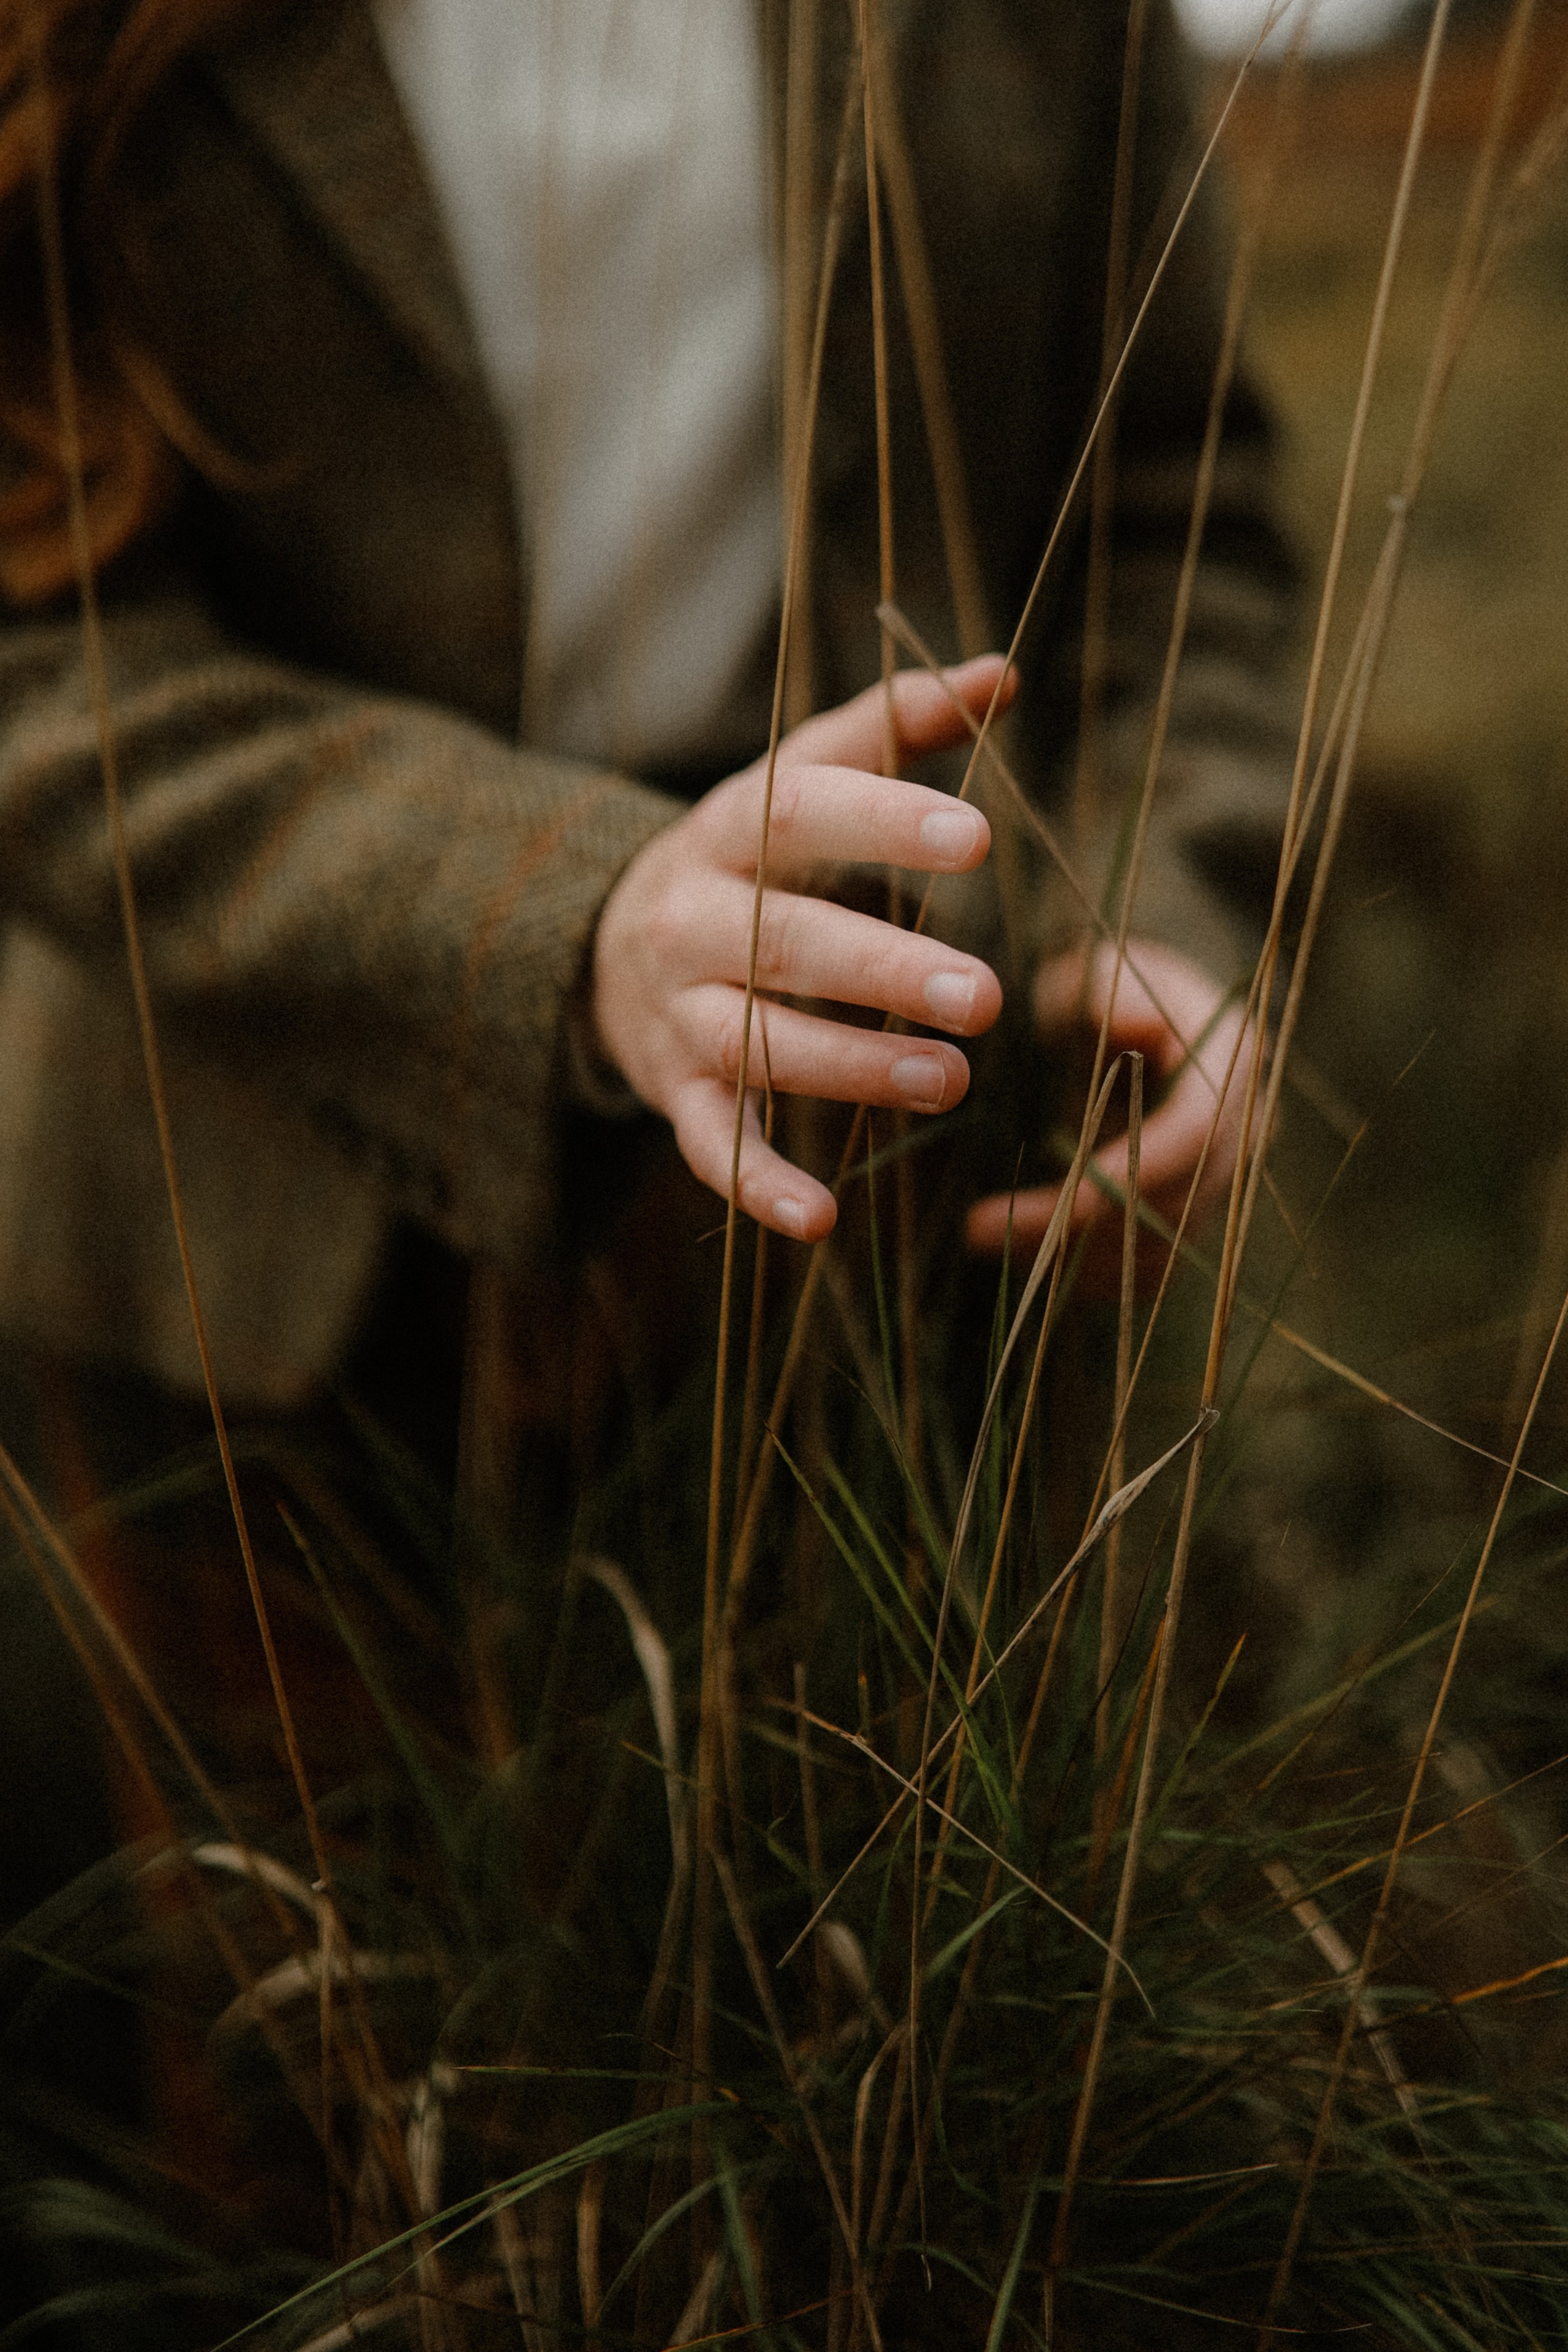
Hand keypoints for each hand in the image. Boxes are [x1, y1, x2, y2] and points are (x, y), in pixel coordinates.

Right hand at [592, 659, 1011, 1240]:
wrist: (608, 942)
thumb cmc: (749, 857)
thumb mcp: (800, 780)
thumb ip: (899, 725)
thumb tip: (1003, 670)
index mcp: (730, 829)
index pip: (804, 812)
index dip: (885, 822)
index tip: (978, 838)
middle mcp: (693, 919)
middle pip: (787, 944)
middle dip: (883, 972)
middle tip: (986, 997)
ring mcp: (678, 1013)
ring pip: (758, 1046)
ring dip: (852, 1071)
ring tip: (952, 1081)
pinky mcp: (674, 1093)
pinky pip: (709, 1145)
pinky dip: (759, 1185)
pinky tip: (822, 1218)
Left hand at [964, 938, 1252, 1283]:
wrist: (1113, 1013)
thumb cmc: (1091, 986)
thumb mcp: (1087, 973)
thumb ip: (1103, 992)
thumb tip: (1139, 1022)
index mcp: (1228, 1056)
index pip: (1201, 1129)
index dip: (1140, 1169)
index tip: (1066, 1196)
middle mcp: (1243, 1122)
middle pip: (1180, 1198)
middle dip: (1084, 1223)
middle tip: (980, 1228)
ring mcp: (1222, 1174)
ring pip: (1164, 1244)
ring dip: (1074, 1255)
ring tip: (980, 1236)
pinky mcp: (1193, 1210)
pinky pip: (1154, 1267)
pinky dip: (1090, 1273)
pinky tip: (1022, 1255)